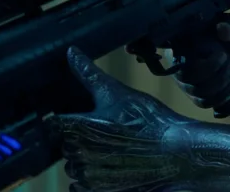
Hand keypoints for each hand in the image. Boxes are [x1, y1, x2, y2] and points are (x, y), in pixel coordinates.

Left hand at [54, 46, 196, 191]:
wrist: (177, 153)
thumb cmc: (148, 120)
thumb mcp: (117, 92)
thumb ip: (88, 73)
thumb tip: (71, 52)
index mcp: (75, 126)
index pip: (52, 124)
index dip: (65, 119)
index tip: (79, 117)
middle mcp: (75, 153)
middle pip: (64, 145)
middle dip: (80, 139)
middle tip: (106, 132)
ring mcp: (86, 176)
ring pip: (74, 166)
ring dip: (86, 160)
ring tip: (113, 150)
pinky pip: (80, 187)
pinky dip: (91, 179)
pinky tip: (112, 166)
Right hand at [168, 12, 229, 110]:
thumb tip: (222, 29)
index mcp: (184, 41)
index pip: (178, 54)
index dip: (197, 58)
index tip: (222, 55)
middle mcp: (179, 62)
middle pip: (185, 75)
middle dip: (211, 72)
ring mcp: (186, 80)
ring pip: (195, 91)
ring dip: (218, 85)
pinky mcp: (195, 95)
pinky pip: (203, 102)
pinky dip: (220, 97)